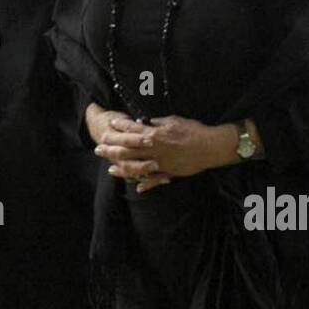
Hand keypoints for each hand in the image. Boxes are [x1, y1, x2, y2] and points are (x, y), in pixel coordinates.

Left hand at [95, 113, 235, 193]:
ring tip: (110, 169)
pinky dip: (146, 184)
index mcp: (155, 134)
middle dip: (112, 149)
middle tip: (99, 149)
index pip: (132, 129)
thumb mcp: (173, 120)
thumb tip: (147, 122)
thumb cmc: (193, 130)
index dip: (120, 127)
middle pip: (128, 149)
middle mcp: (154, 149)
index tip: (110, 125)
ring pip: (137, 167)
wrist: (209, 146)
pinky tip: (136, 187)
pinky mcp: (169, 172)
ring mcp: (161, 162)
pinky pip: (155, 180)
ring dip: (122, 168)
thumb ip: (158, 122)